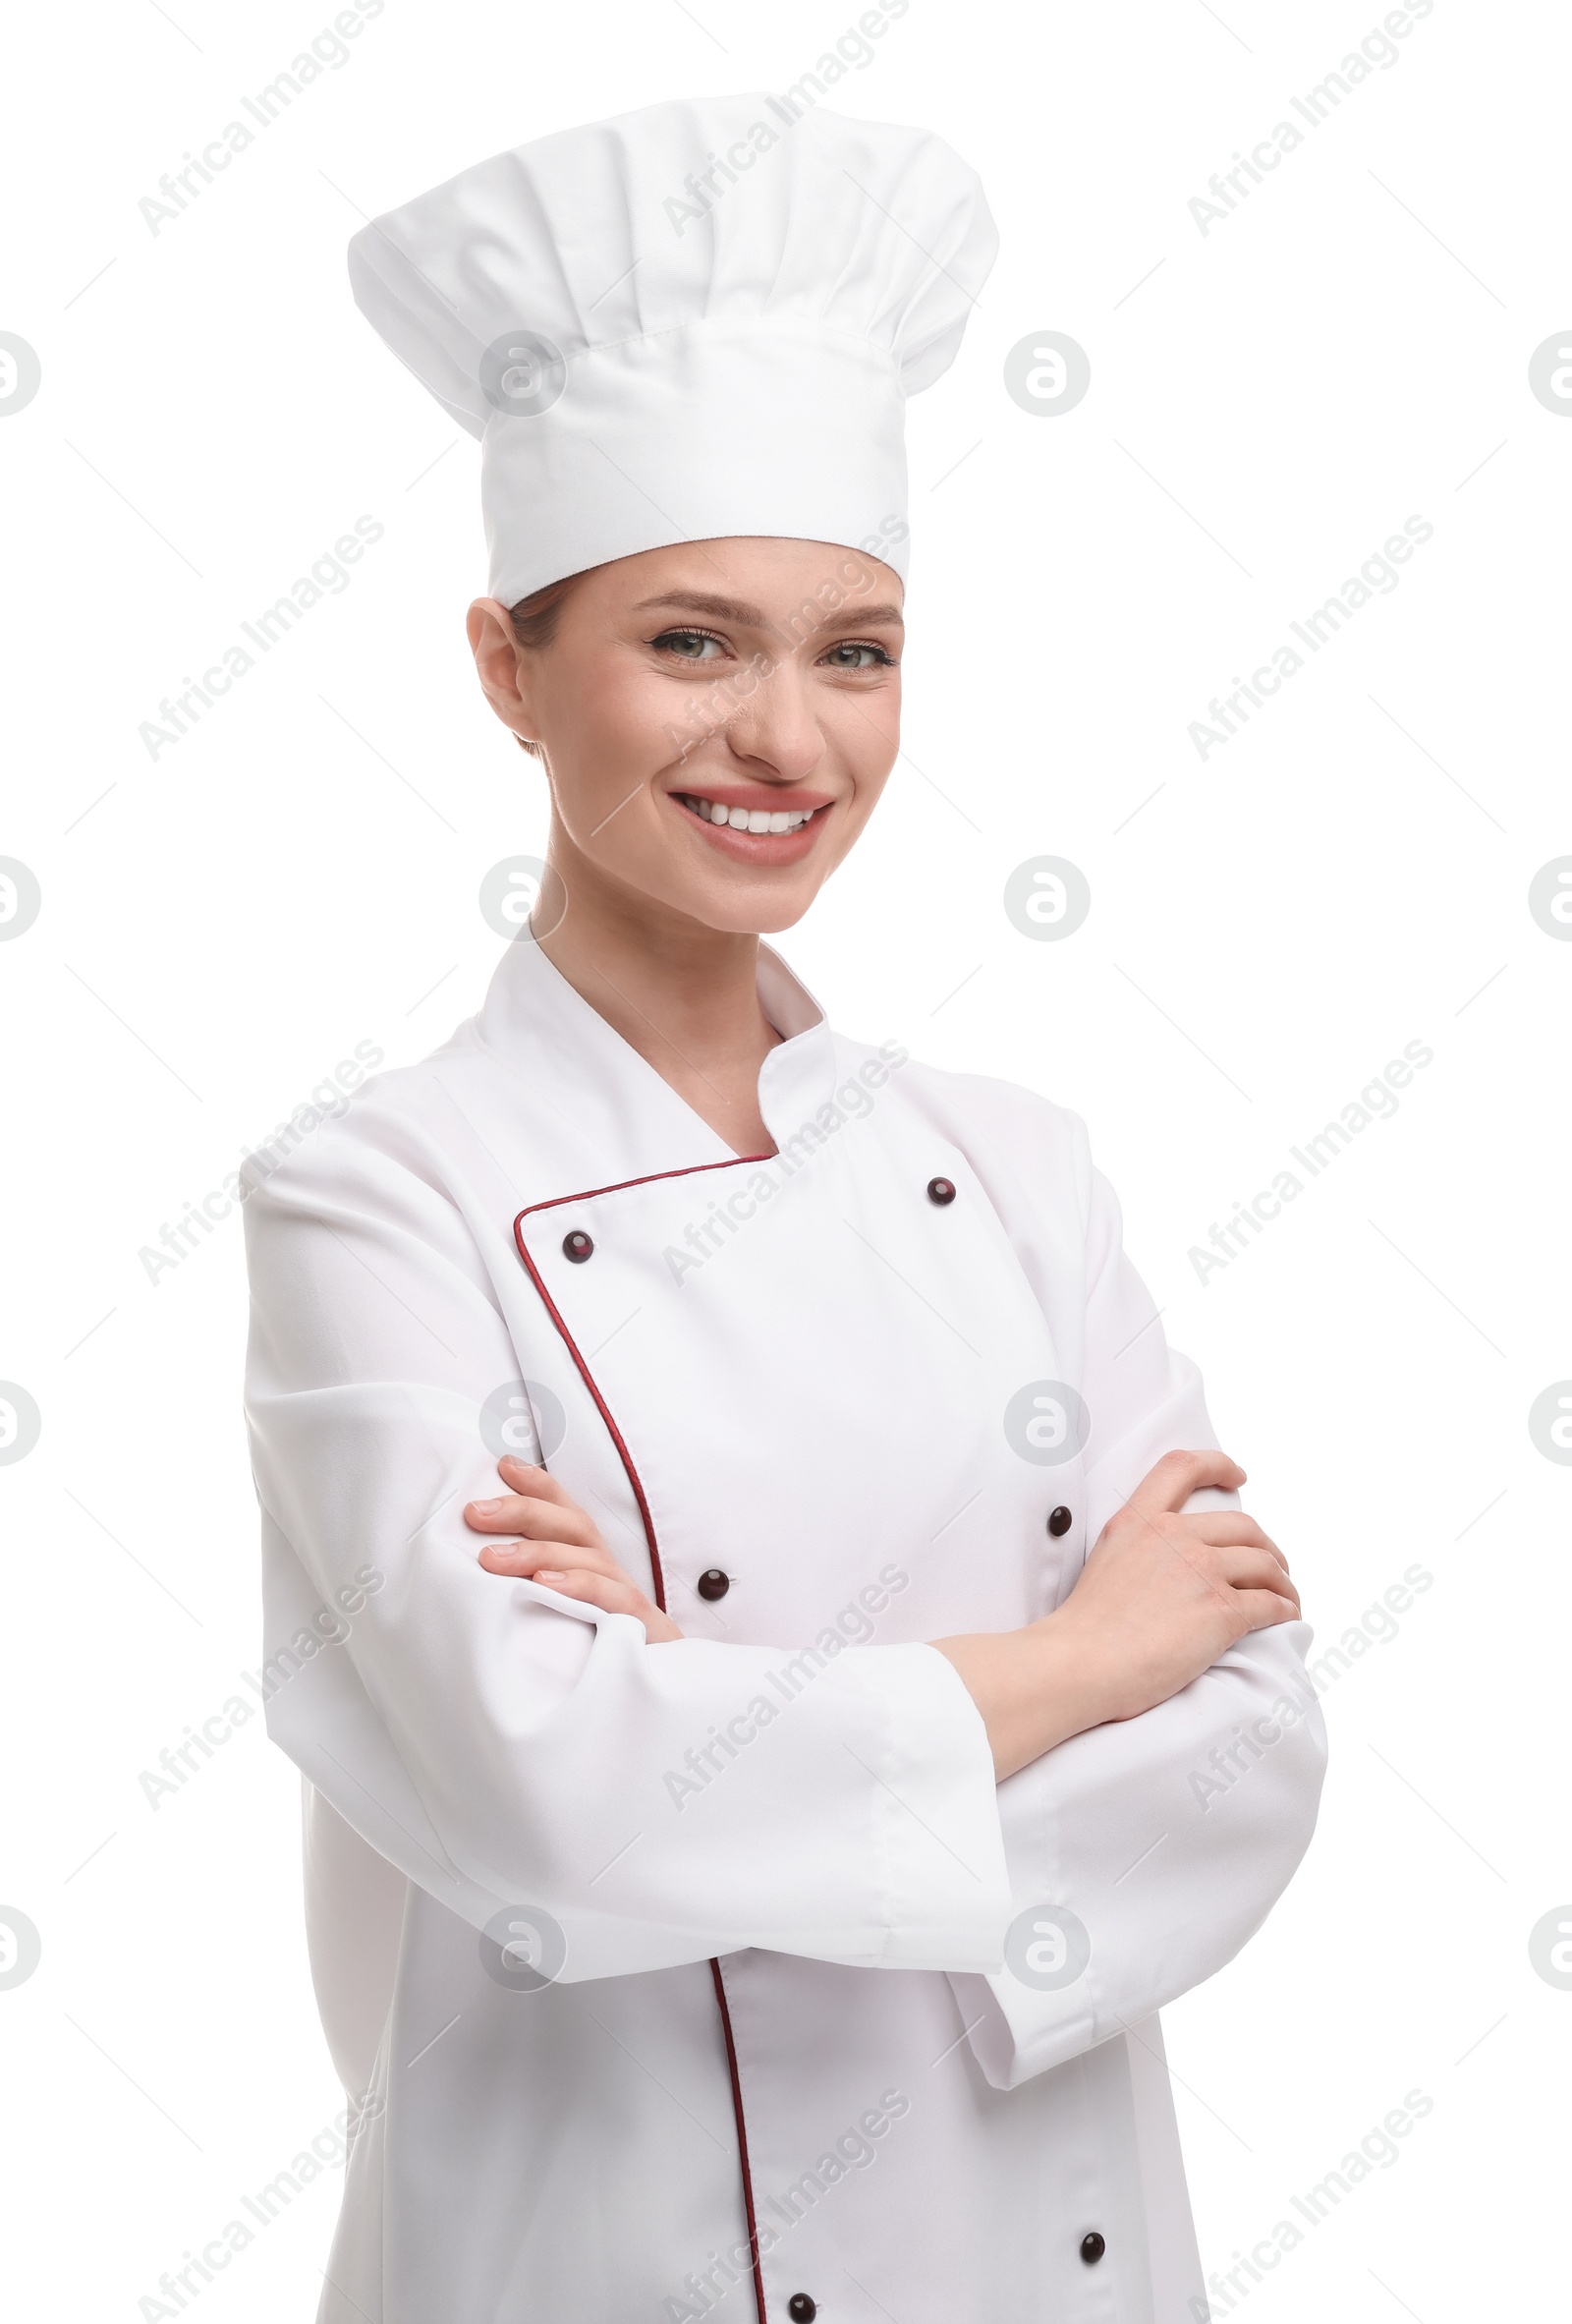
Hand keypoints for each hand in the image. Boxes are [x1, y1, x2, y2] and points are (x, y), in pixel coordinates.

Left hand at [464, 1455, 683, 1641]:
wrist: (661, 1689)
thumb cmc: (600, 1646)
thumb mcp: (561, 1611)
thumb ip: (532, 1585)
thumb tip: (481, 1564)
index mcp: (589, 1559)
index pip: (566, 1510)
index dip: (538, 1484)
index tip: (503, 1466)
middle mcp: (608, 1568)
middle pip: (571, 1525)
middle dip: (521, 1511)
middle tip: (475, 1513)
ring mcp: (624, 1594)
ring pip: (586, 1557)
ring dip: (537, 1552)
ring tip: (491, 1559)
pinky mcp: (638, 1625)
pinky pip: (611, 1598)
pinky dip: (579, 1586)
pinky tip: (546, 1585)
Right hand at [933, 1449, 1299, 1780]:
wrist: (1080, 1664)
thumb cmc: (1085, 1630)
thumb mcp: (1105, 1562)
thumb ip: (1139, 1549)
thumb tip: (1168, 1570)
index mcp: (1138, 1521)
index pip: (1182, 1468)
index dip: (1217, 1465)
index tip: (1238, 1475)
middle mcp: (1172, 1537)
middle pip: (1243, 1526)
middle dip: (1266, 1546)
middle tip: (1272, 1566)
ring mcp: (1200, 1572)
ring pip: (1265, 1564)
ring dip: (1282, 1581)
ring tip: (1285, 1598)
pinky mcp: (1222, 1611)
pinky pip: (1270, 1603)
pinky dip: (1285, 1609)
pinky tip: (1284, 1617)